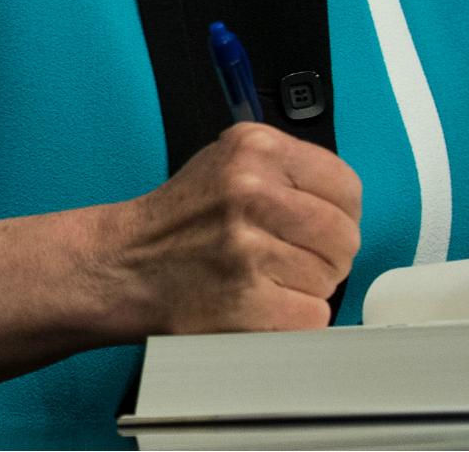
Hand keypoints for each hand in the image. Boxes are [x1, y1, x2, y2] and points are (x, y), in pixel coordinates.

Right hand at [91, 122, 362, 337]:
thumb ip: (287, 171)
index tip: (315, 227)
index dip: (338, 214)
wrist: (123, 265)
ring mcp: (248, 248)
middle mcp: (250, 190)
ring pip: (330, 280)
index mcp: (253, 147)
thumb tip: (345, 206)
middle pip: (344, 237)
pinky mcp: (248, 301)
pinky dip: (292, 320)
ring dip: (305, 289)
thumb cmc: (180, 221)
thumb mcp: (227, 163)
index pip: (345, 186)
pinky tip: (258, 304)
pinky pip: (313, 318)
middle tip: (286, 259)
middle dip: (326, 256)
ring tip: (262, 278)